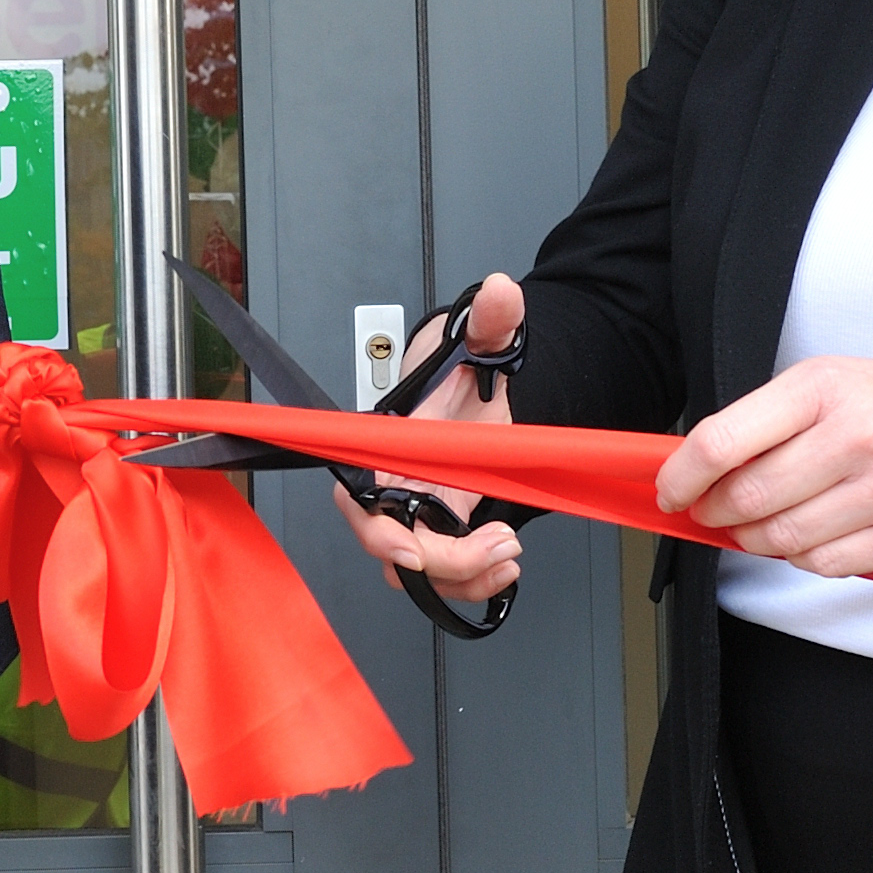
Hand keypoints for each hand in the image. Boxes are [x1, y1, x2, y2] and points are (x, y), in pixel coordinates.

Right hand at [337, 272, 524, 608]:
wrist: (476, 383)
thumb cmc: (458, 368)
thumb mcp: (478, 341)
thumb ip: (491, 319)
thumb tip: (502, 293)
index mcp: (387, 447)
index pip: (363, 500)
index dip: (381, 533)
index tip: (414, 549)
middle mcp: (394, 485)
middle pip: (393, 547)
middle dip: (444, 562)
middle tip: (497, 544)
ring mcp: (419, 510)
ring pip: (419, 571)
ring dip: (463, 576)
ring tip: (509, 554)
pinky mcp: (444, 527)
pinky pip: (444, 572)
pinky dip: (473, 579)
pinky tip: (505, 564)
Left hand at [655, 356, 872, 571]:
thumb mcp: (833, 382)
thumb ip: (766, 422)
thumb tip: (696, 471)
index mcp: (826, 387)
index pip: (722, 440)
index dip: (681, 475)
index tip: (671, 491)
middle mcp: (860, 435)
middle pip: (748, 499)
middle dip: (716, 513)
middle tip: (713, 511)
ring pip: (782, 540)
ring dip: (756, 540)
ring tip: (762, 523)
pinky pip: (826, 564)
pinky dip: (804, 557)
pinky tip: (813, 534)